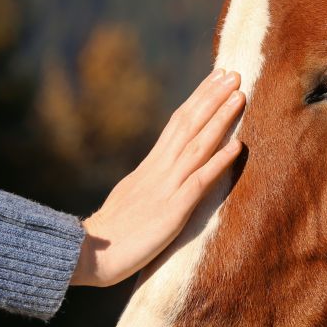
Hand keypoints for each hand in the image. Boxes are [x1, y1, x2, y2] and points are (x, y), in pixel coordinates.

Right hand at [70, 69, 244, 286]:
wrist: (86, 254)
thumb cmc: (109, 235)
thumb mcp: (131, 197)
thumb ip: (148, 182)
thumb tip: (160, 173)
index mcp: (149, 166)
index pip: (177, 123)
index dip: (198, 99)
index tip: (216, 78)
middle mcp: (158, 170)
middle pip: (188, 124)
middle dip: (211, 97)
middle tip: (233, 73)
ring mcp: (165, 188)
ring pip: (196, 145)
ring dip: (219, 120)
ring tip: (239, 96)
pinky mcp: (172, 211)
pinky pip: (199, 182)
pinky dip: (219, 161)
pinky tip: (237, 146)